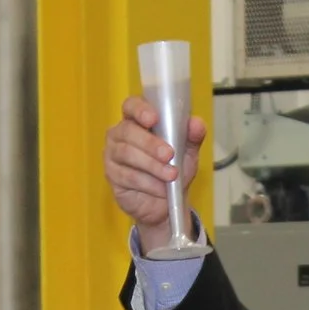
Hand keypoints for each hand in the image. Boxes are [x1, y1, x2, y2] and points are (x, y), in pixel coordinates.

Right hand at [103, 95, 206, 235]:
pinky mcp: (111, 175)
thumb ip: (192, 137)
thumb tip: (197, 124)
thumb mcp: (187, 154)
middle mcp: (120, 133)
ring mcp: (112, 154)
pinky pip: (127, 176)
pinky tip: (161, 189)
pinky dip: (148, 183)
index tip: (153, 119)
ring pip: (127, 154)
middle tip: (169, 155)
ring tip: (171, 175)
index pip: (131, 106)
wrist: (164, 204)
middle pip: (128, 131)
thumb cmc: (172, 170)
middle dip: (150, 143)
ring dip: (152, 165)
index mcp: (138, 120)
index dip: (140, 109)